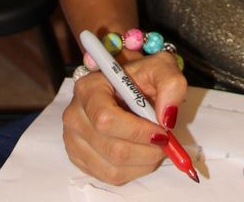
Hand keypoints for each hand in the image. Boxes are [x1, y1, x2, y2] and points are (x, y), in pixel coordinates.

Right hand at [62, 51, 186, 183]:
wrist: (128, 85)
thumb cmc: (142, 75)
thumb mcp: (161, 67)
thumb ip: (170, 84)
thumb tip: (166, 117)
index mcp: (89, 88)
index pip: (106, 119)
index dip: (137, 131)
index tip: (161, 131)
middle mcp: (75, 115)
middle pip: (112, 148)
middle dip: (146, 150)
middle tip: (165, 141)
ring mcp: (74, 140)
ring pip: (112, 168)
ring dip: (143, 162)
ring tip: (156, 146)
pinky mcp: (80, 159)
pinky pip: (109, 176)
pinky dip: (134, 170)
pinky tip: (142, 153)